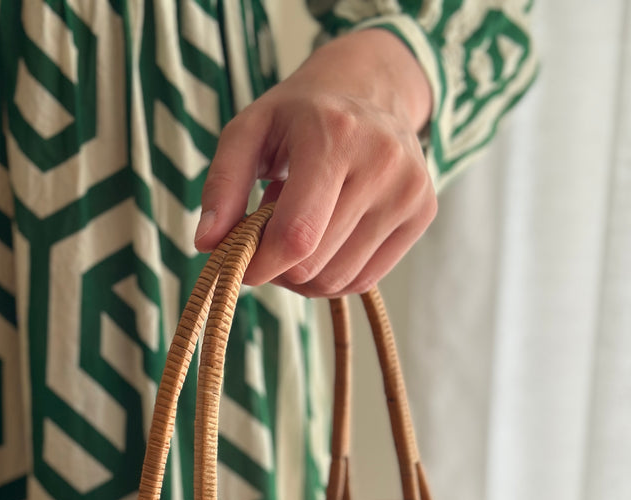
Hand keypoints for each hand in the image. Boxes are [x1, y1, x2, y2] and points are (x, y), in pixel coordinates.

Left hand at [194, 29, 437, 297]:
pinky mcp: (423, 212)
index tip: (240, 267)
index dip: (261, 266)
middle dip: (280, 266)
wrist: (372, 87)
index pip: (296, 236)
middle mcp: (382, 163)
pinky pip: (365, 280)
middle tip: (271, 235)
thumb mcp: (250, 131)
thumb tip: (207, 244)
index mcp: (335, 136)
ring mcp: (409, 190)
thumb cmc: (301, 115)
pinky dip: (335, 275)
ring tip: (301, 231)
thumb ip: (222, 185)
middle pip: (315, 265)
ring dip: (306, 274)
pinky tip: (327, 241)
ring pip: (339, 280)